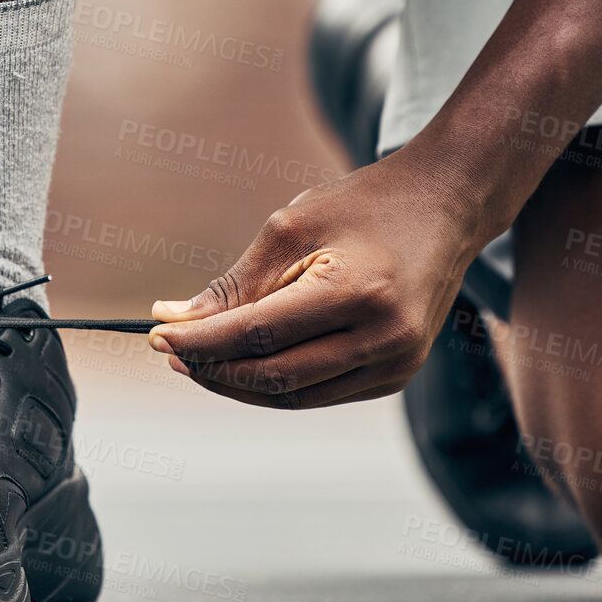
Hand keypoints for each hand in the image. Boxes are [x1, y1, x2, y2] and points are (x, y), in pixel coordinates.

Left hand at [148, 150, 480, 408]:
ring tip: (198, 359)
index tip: (156, 335)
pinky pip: (320, 393)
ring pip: (295, 396)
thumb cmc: (363, 206)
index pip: (258, 335)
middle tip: (170, 350)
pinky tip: (244, 363)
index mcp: (357, 293)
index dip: (201, 342)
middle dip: (213, 368)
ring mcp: (397, 363)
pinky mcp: (397, 374)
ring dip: (239, 383)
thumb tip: (175, 320)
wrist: (445, 205)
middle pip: (274, 377)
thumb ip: (234, 283)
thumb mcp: (290, 228)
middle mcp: (384, 338)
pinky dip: (276, 384)